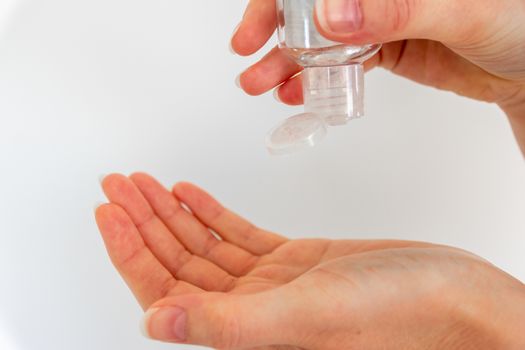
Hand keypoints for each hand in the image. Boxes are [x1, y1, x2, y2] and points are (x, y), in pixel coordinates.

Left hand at [95, 173, 524, 349]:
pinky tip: (190, 194)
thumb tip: (155, 324)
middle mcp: (250, 312)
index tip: (108, 211)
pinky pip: (239, 236)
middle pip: (178, 263)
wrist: (450, 296)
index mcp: (242, 334)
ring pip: (205, 246)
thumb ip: (227, 323)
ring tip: (146, 182)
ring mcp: (271, 284)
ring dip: (173, 212)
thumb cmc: (393, 316)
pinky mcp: (294, 261)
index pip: (164, 291)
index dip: (130, 252)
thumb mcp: (303, 315)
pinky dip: (212, 213)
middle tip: (118, 185)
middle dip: (145, 222)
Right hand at [232, 0, 524, 107]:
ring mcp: (378, 16)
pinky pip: (337, 61)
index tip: (263, 18)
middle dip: (274, 25)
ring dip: (286, 59)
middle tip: (248, 51)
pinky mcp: (382, 47)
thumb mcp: (462, 9)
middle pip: (311, 1)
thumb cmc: (520, 22)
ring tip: (263, 83)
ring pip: (319, 33)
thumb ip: (396, 10)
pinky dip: (314, 77)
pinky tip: (297, 92)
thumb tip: (333, 16)